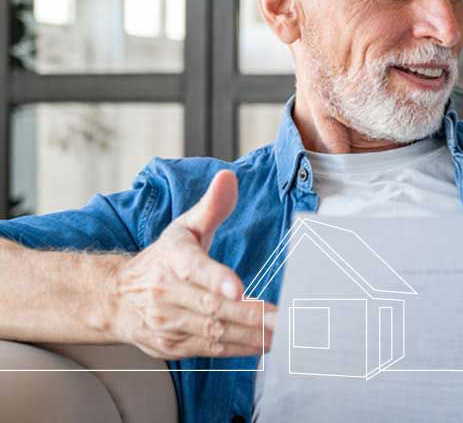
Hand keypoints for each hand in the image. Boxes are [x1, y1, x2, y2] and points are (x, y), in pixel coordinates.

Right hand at [108, 171, 276, 358]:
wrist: (115, 299)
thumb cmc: (162, 259)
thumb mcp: (185, 227)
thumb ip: (212, 206)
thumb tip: (229, 177)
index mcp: (172, 257)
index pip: (195, 267)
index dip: (217, 278)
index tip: (239, 287)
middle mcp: (166, 292)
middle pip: (212, 306)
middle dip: (250, 315)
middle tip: (282, 320)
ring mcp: (166, 322)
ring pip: (212, 331)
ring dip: (249, 336)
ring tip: (280, 335)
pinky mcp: (170, 345)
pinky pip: (208, 350)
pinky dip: (236, 349)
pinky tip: (261, 346)